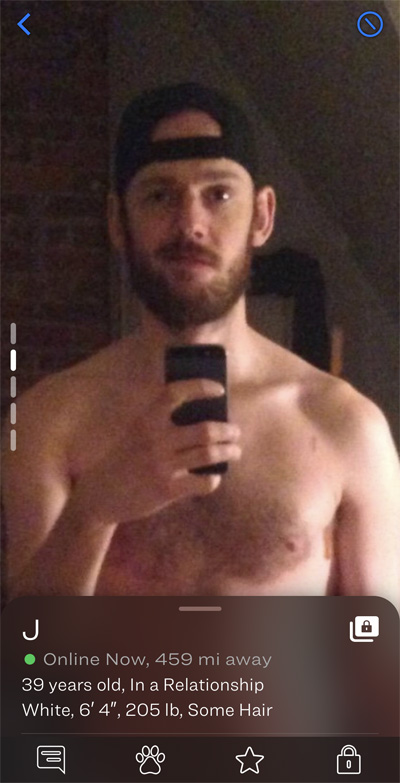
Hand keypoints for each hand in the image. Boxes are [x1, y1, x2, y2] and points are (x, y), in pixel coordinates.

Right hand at [73, 378, 240, 524]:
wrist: (97, 496)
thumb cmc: (122, 460)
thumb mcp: (134, 433)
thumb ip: (160, 423)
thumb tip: (204, 416)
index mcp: (145, 420)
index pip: (175, 392)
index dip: (200, 387)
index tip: (219, 390)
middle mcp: (154, 440)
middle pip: (205, 429)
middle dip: (228, 430)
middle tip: (235, 431)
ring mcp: (161, 465)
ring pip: (209, 454)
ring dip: (229, 451)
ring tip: (235, 451)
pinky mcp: (166, 490)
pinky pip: (203, 482)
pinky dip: (214, 479)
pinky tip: (214, 477)